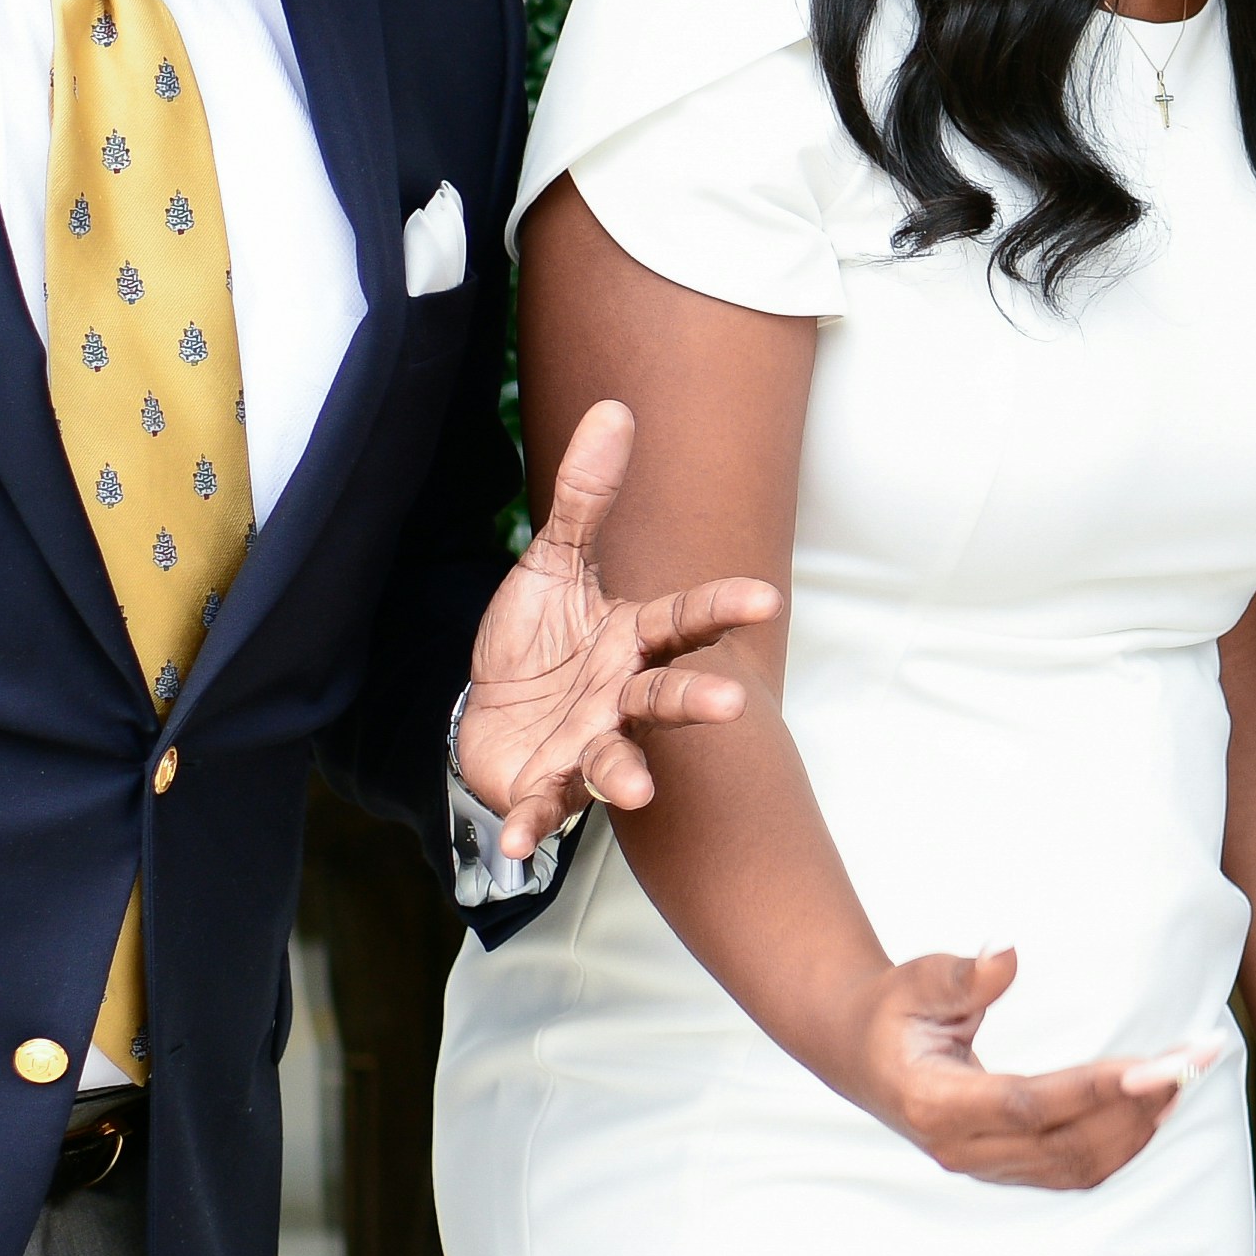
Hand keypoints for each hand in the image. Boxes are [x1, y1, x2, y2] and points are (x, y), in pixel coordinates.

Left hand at [459, 396, 782, 860]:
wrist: (489, 714)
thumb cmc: (536, 643)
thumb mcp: (550, 564)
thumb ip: (584, 497)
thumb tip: (615, 410)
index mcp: (630, 641)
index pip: (683, 620)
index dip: (721, 609)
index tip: (766, 598)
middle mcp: (620, 697)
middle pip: (666, 696)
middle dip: (696, 700)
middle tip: (731, 701)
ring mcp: (588, 746)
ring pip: (617, 759)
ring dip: (626, 774)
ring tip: (635, 787)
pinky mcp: (546, 786)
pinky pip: (541, 808)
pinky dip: (528, 827)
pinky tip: (511, 846)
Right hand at [841, 943, 1211, 1190]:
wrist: (860, 1054)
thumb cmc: (891, 1010)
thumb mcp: (914, 980)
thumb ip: (960, 975)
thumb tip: (1007, 954)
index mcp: (936, 1102)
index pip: (1030, 1104)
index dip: (1096, 1087)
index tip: (1158, 1064)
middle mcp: (962, 1148)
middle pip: (1067, 1143)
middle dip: (1139, 1103)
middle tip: (1197, 1059)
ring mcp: (984, 1166)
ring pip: (1077, 1166)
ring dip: (1138, 1127)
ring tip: (1186, 1080)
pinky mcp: (1004, 1169)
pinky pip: (1072, 1171)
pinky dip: (1121, 1145)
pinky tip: (1155, 1109)